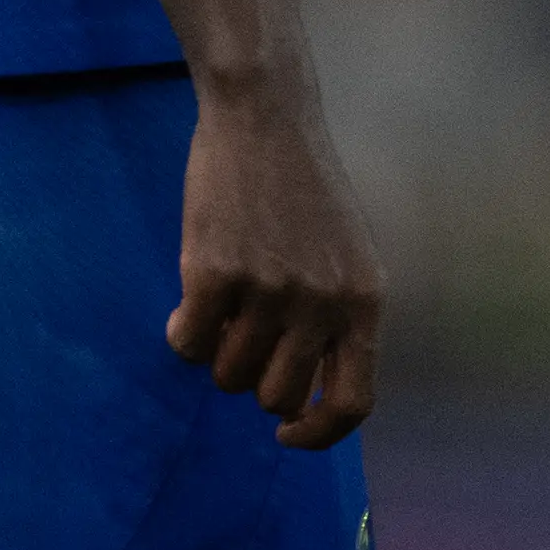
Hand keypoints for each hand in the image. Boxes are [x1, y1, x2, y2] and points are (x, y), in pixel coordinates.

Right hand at [167, 83, 384, 449]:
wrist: (264, 116)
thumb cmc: (303, 188)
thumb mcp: (346, 256)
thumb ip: (336, 322)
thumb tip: (301, 403)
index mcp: (365, 300)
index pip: (353, 403)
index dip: (317, 433)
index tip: (286, 430)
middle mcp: (323, 301)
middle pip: (276, 396)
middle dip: (254, 379)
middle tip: (246, 335)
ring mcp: (268, 289)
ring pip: (228, 375)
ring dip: (217, 352)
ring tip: (224, 303)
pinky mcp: (215, 274)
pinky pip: (188, 344)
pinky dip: (184, 331)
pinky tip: (193, 295)